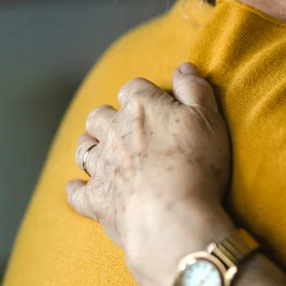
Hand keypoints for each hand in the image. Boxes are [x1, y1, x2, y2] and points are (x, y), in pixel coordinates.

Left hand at [67, 64, 234, 285]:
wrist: (173, 217)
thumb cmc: (197, 166)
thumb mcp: (209, 120)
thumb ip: (195, 90)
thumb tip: (184, 67)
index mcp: (142, 107)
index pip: (135, 88)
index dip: (146, 95)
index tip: (159, 105)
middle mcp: (114, 132)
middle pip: (100, 115)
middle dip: (110, 118)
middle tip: (126, 128)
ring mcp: (101, 167)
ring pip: (84, 147)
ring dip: (91, 146)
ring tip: (103, 151)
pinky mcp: (96, 199)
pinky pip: (77, 191)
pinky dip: (77, 188)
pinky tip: (79, 187)